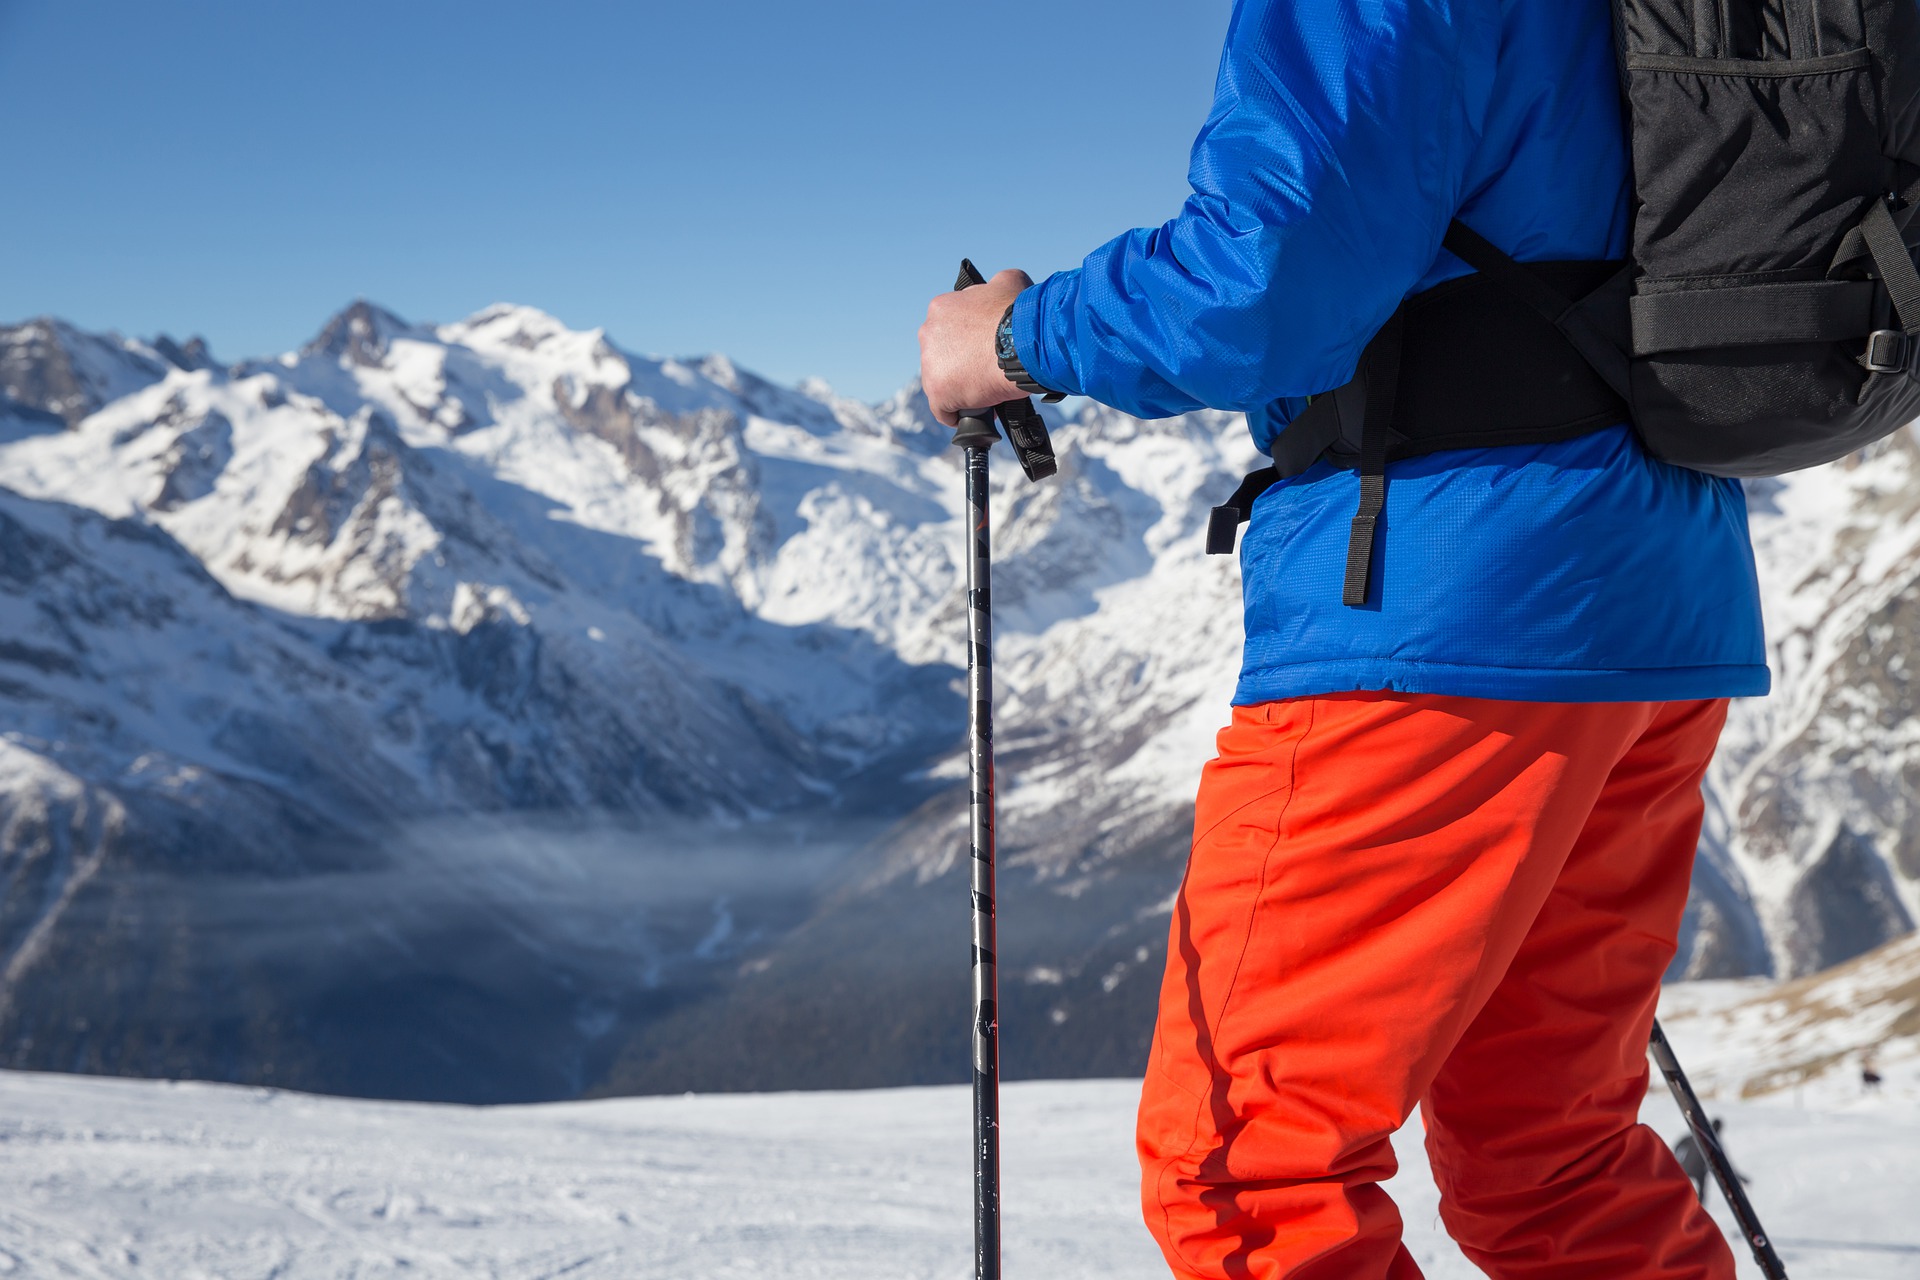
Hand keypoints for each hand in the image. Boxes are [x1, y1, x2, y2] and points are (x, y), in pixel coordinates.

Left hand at [918, 268, 1031, 426]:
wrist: (1024, 342)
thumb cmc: (1021, 313)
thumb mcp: (1009, 282)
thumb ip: (995, 286)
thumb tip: (997, 288)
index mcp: (941, 309)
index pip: (949, 332)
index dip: (968, 344)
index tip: (985, 352)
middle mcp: (928, 333)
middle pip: (942, 357)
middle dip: (962, 365)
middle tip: (988, 371)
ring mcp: (930, 364)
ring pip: (942, 382)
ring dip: (961, 388)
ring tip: (987, 391)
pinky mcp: (938, 392)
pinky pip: (943, 410)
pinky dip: (958, 413)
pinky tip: (976, 413)